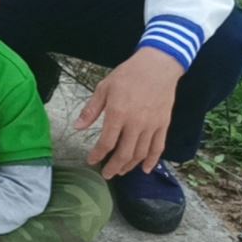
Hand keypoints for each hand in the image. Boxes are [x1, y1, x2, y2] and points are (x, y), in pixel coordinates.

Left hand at [75, 48, 183, 177]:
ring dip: (130, 166)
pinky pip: (158, 148)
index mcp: (118, 113)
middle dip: (113, 167)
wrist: (157, 67)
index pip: (106, 142)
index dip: (98, 155)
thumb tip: (77, 127)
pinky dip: (152, 161)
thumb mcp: (103, 88)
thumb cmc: (127, 75)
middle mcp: (136, 123)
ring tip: (120, 171)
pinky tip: (145, 169)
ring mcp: (152, 125)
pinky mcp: (164, 125)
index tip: (91, 161)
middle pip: (124, 153)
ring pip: (141, 153)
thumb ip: (91, 110)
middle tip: (106, 174)